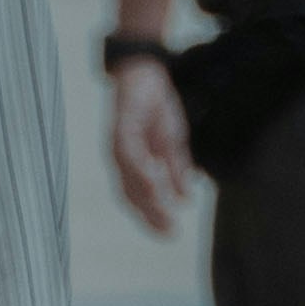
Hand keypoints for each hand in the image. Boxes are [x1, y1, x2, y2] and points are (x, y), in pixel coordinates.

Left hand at [108, 54, 193, 236]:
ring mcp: (119, 143)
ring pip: (130, 178)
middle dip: (150, 214)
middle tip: (169, 233)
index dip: (152, 216)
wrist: (144, 72)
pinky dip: (141, 171)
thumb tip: (185, 198)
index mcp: (132, 163)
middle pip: (132, 194)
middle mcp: (121, 158)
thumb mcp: (172, 140)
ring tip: (165, 216)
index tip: (169, 233)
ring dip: (147, 199)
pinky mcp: (122, 127)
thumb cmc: (155, 105)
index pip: (139, 196)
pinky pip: (129, 154)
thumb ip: (176, 168)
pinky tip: (155, 183)